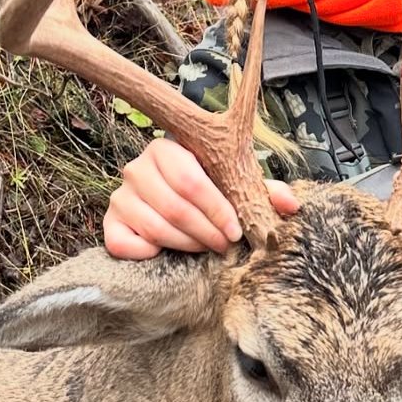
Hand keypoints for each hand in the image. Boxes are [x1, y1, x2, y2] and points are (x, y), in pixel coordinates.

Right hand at [104, 138, 299, 259]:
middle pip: (175, 207)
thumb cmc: (210, 194)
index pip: (191, 181)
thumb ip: (263, 191)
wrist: (176, 209)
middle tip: (224, 245)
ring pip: (155, 228)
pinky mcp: (110, 223)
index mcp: (168, 148)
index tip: (235, 231)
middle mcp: (137, 168)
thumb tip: (292, 204)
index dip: (217, 210)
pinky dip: (150, 253)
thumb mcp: (237, 188)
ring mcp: (120, 195)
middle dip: (206, 232)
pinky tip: (167, 252)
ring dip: (187, 244)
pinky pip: (125, 243)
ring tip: (205, 247)